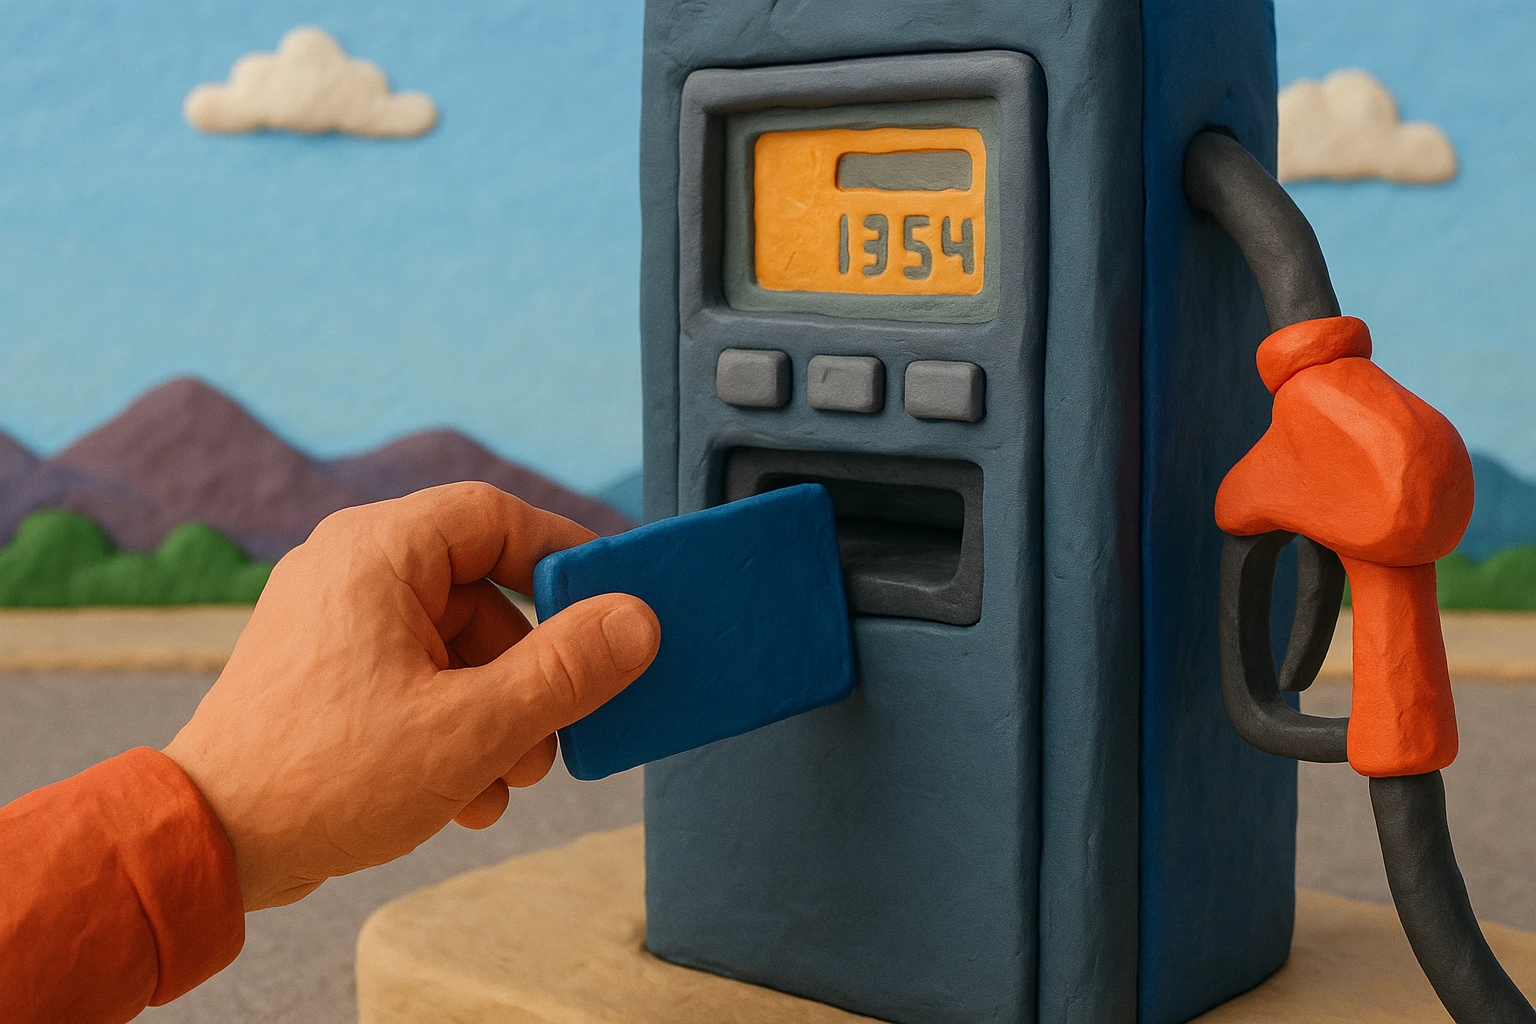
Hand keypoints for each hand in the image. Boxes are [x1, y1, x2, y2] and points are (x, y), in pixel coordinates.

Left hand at [162, 483, 658, 910]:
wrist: (209, 846)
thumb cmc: (325, 775)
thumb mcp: (473, 724)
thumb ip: (566, 670)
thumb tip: (637, 622)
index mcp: (377, 552)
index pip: (495, 517)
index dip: (564, 553)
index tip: (614, 601)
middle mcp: (351, 569)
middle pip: (484, 591)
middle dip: (531, 669)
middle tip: (559, 726)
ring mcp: (335, 621)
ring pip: (456, 644)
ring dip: (498, 711)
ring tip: (505, 778)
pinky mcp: (329, 670)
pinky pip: (418, 675)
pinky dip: (454, 725)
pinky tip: (466, 792)